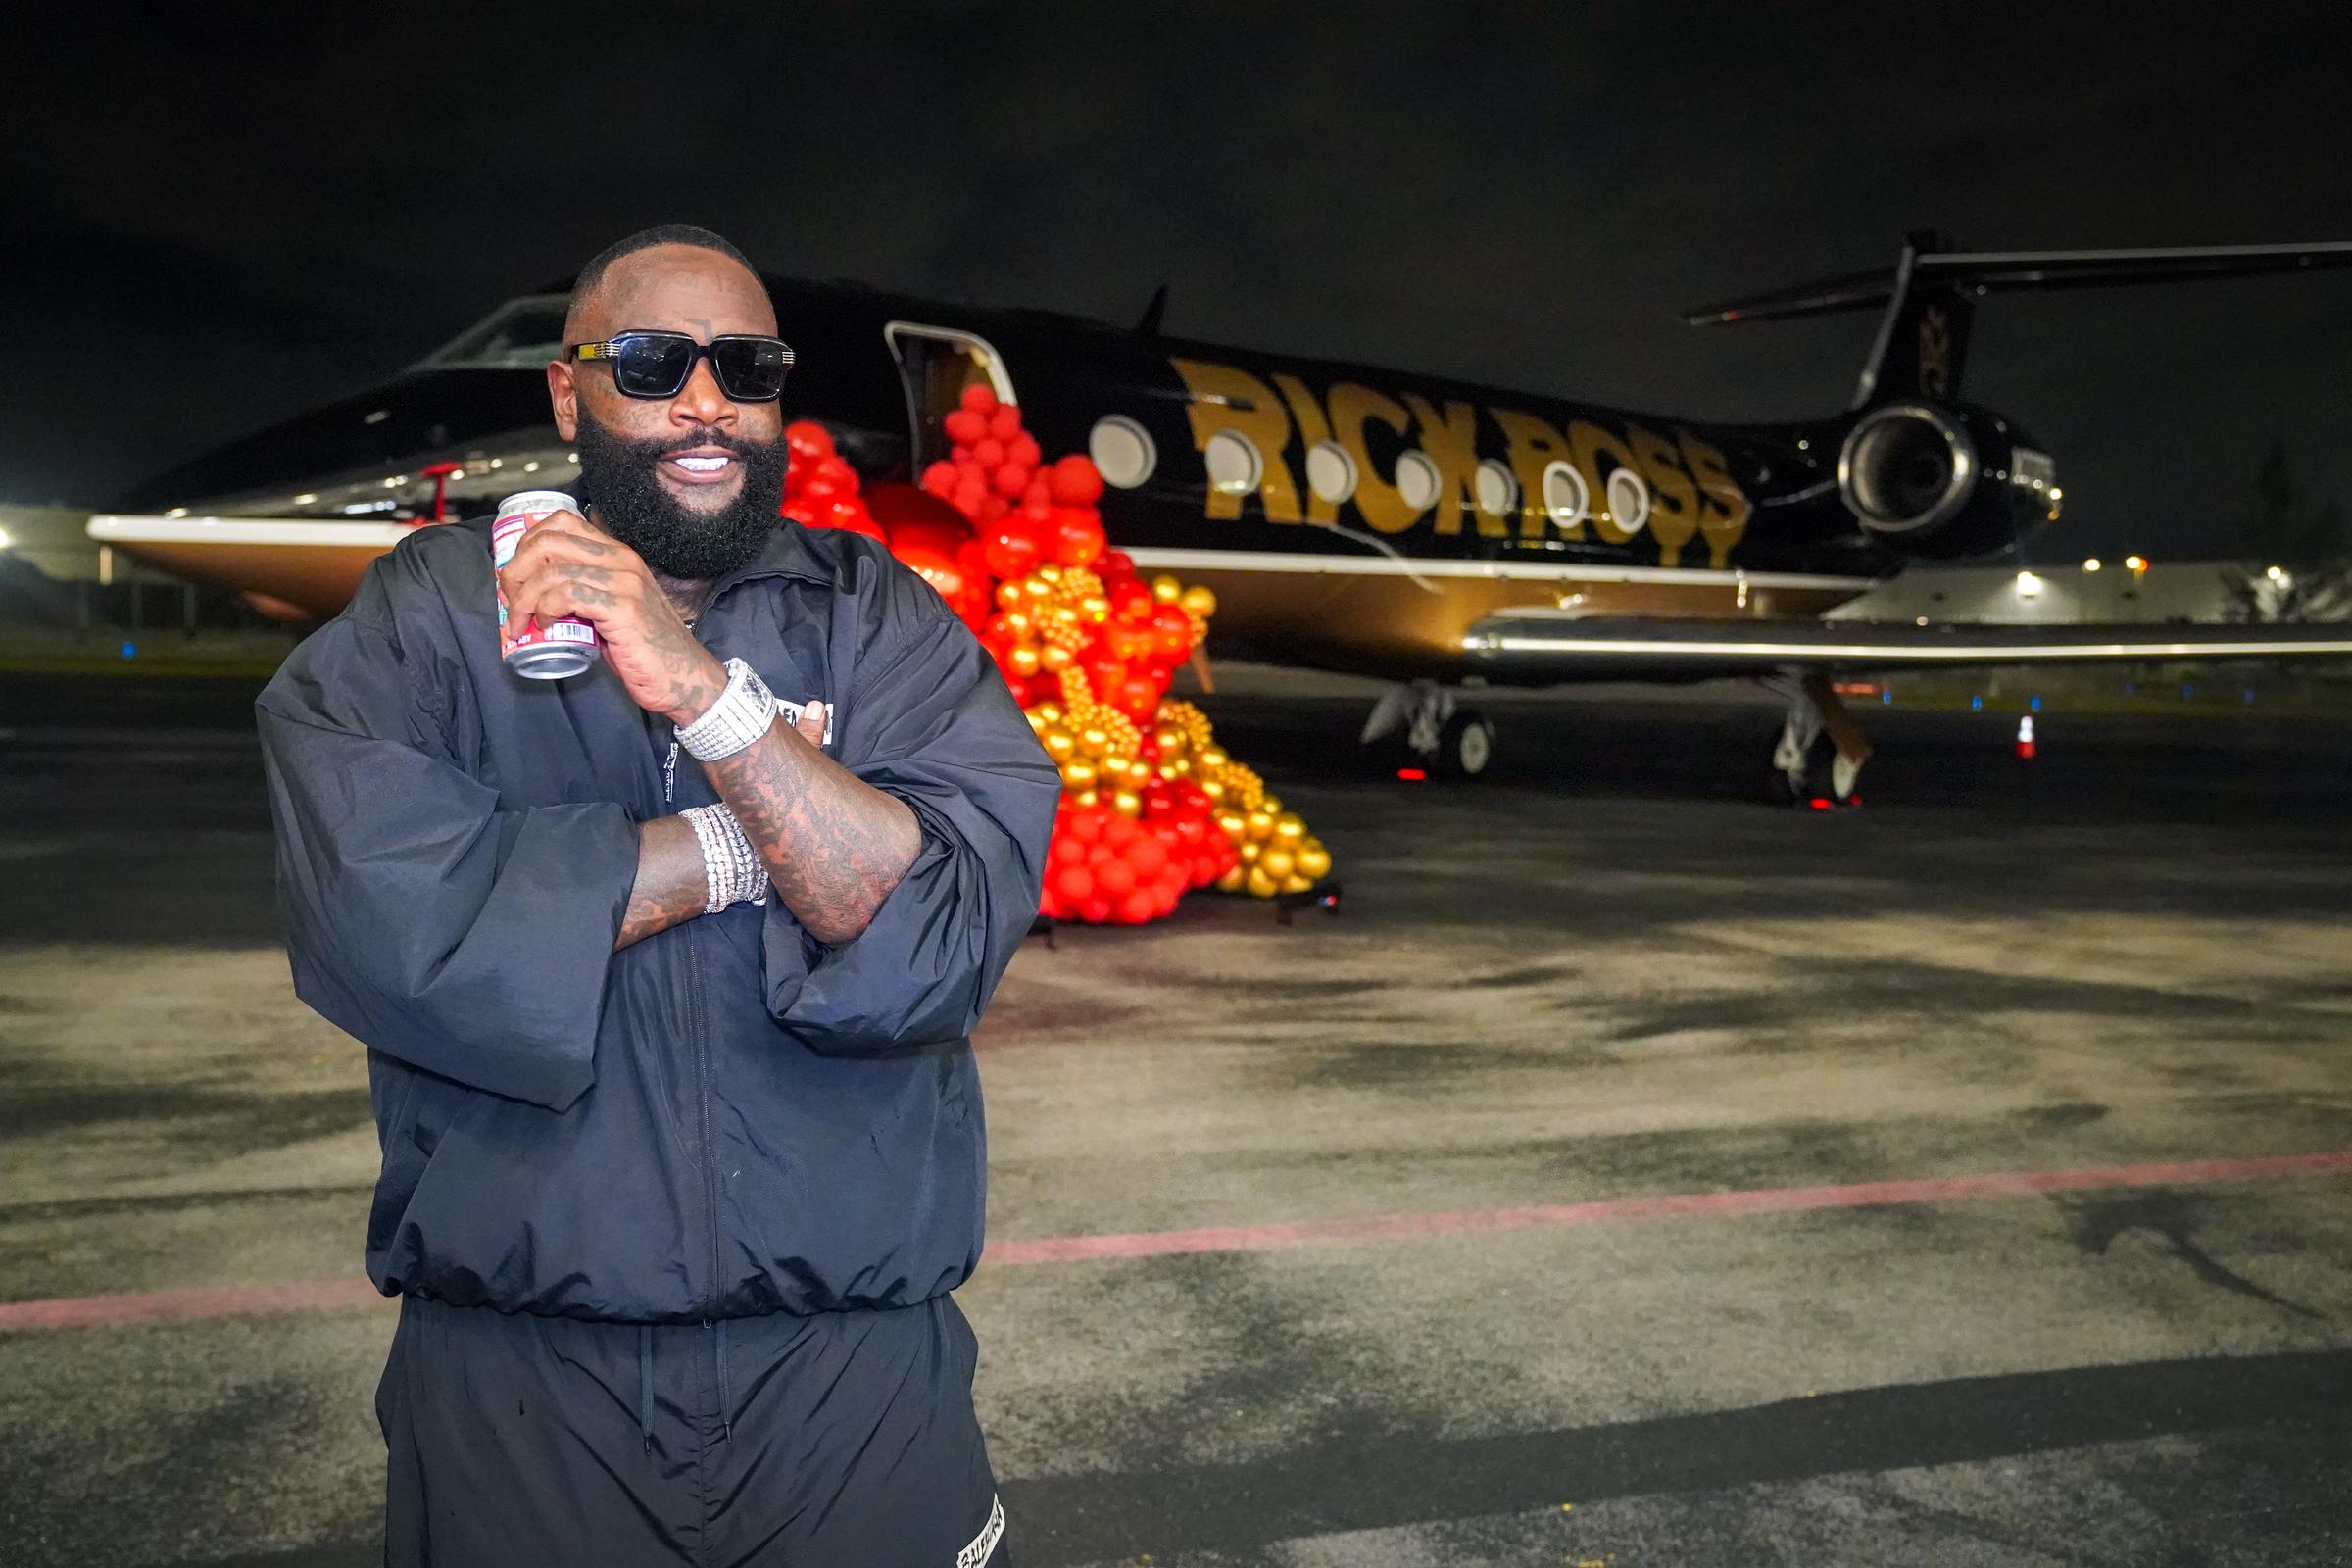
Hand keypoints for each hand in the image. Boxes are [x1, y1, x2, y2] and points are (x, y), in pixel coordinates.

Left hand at [496, 508, 725, 723]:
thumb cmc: (645, 650)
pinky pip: (567, 595)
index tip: (517, 576)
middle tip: (510, 600)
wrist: (685, 679)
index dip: (527, 544)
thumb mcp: (611, 609)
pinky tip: (543, 625)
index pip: (561, 522)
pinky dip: (544, 609)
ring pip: (552, 571)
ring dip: (523, 599)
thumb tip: (534, 592)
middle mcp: (622, 560)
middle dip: (516, 570)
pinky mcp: (623, 608)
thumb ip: (583, 592)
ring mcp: (624, 582)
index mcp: (619, 554)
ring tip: (520, 623)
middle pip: (549, 541)